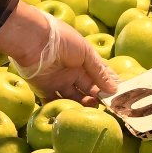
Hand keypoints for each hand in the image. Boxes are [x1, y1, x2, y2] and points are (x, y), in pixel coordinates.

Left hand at [0, 1, 117, 102]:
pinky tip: (72, 113)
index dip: (109, 86)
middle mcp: (72, 72)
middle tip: (104, 105)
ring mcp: (59, 82)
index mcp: (84, 61)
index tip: (118, 97)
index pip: (100, 76)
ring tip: (89, 107)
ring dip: (82, 105)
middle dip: (97, 98)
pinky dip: (62, 108)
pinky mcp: (44, 89)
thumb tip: (115, 88)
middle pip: (87, 90)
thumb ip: (99, 71)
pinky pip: (54, 102)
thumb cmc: (63, 40)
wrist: (33, 39)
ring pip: (73, 98)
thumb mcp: (86, 52)